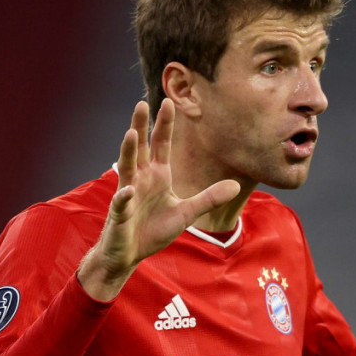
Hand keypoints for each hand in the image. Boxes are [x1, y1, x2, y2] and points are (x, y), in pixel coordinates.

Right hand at [78, 100, 240, 300]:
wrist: (129, 254)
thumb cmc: (153, 230)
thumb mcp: (187, 213)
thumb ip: (208, 198)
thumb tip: (235, 186)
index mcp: (157, 175)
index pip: (161, 145)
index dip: (164, 124)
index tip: (168, 102)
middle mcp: (140, 179)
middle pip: (141, 147)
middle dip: (141, 126)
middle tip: (142, 104)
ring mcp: (128, 194)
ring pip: (127, 168)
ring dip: (128, 151)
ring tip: (130, 133)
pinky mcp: (119, 214)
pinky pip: (121, 203)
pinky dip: (124, 197)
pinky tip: (127, 191)